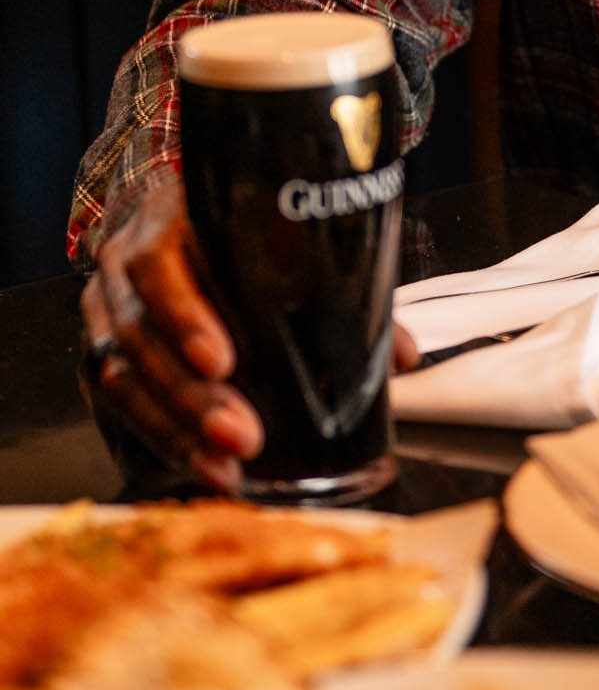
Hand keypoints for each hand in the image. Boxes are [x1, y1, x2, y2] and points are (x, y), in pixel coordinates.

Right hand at [81, 178, 419, 489]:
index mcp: (170, 222)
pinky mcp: (102, 351)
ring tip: (226, 467)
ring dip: (174, 429)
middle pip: (141, 334)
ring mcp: (106, 309)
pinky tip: (201, 466)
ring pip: (121, 376)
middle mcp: (124, 264)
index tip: (223, 362)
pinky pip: (115, 402)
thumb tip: (405, 354)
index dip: (186, 315)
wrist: (182, 222)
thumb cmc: (243, 234)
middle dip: (191, 396)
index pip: (161, 266)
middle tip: (243, 436)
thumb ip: (342, 294)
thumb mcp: (286, 242)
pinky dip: (159, 438)